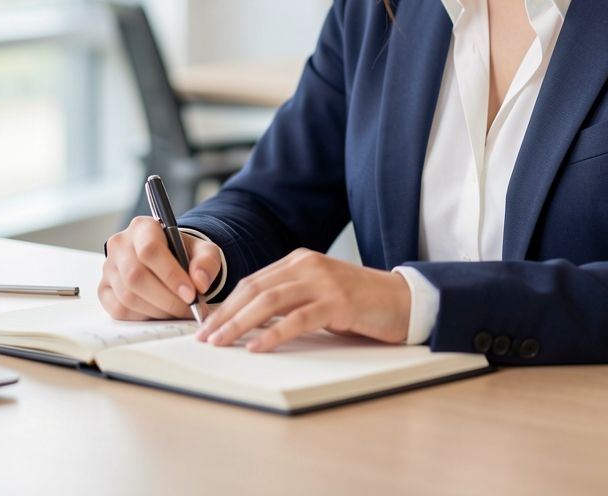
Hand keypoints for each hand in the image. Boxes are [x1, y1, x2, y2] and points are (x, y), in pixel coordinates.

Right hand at [99, 216, 221, 320]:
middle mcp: (120, 245)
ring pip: (128, 296)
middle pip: (136, 276)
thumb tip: (199, 282)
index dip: (171, 275)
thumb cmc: (184, 253)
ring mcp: (108, 268)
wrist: (169, 259)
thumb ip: (207, 262)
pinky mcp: (104, 290)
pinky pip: (119, 310)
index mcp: (142, 227)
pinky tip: (162, 313)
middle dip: (167, 299)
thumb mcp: (204, 250)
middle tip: (190, 310)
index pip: (150, 250)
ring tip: (180, 312)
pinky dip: (144, 317)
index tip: (192, 294)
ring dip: (158, 311)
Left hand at [195, 248, 410, 351]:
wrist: (403, 299)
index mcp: (300, 260)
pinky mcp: (338, 301)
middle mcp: (308, 265)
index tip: (207, 325)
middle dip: (225, 314)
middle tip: (205, 337)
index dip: (226, 304)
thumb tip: (249, 322)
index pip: (252, 281)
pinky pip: (298, 318)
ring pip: (270, 301)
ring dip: (240, 324)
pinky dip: (273, 333)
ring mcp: (323, 281)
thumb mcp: (318, 294)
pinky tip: (258, 347)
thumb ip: (290, 300)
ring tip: (221, 343)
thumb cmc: (360, 302)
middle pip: (255, 289)